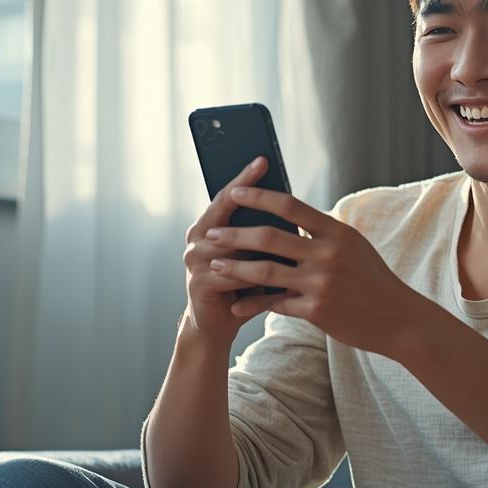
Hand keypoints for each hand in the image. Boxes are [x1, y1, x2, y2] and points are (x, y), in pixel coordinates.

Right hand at [181, 157, 273, 345]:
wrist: (219, 326)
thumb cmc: (243, 288)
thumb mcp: (256, 256)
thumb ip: (263, 233)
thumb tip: (292, 204)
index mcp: (209, 227)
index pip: (228, 196)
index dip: (244, 178)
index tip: (263, 160)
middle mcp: (197, 239)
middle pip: (224, 212)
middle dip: (249, 196)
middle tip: (271, 177)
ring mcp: (194, 260)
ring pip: (232, 243)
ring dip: (259, 243)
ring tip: (287, 234)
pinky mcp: (198, 283)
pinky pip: (231, 272)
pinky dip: (254, 272)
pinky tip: (275, 271)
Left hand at [205, 186, 432, 358]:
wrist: (398, 319)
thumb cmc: (372, 280)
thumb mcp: (354, 247)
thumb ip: (323, 234)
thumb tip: (289, 215)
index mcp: (337, 232)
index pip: (291, 206)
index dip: (259, 197)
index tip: (234, 192)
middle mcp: (328, 254)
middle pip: (270, 238)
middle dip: (235, 234)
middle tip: (212, 232)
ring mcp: (321, 283)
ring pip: (265, 271)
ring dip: (235, 267)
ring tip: (215, 264)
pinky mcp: (316, 310)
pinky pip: (275, 304)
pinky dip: (252, 303)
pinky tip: (235, 304)